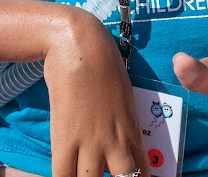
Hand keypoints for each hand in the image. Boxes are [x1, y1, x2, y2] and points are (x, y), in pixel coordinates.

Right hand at [43, 8, 149, 176]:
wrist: (81, 44)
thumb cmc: (102, 63)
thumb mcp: (122, 97)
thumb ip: (123, 126)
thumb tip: (120, 145)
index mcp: (133, 133)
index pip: (143, 176)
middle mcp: (116, 143)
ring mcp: (91, 144)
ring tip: (83, 176)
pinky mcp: (65, 140)